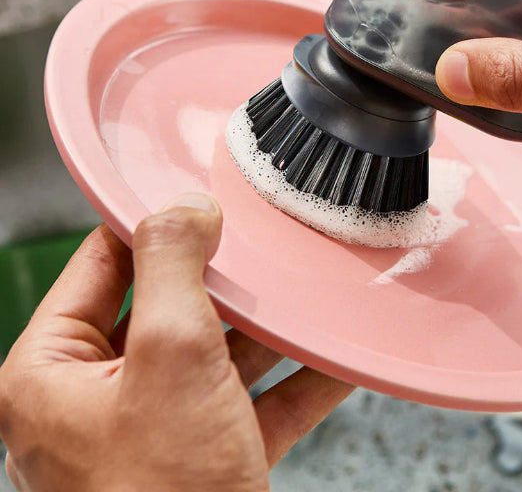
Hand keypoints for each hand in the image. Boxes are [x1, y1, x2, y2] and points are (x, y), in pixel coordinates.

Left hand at [0, 194, 351, 491]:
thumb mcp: (171, 356)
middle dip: (222, 281)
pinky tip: (333, 358)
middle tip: (261, 243)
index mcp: (54, 373)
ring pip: (213, 355)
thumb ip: (173, 267)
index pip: (99, 265)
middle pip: (166, 308)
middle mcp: (97, 401)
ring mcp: (154, 433)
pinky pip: (250, 404)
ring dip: (264, 329)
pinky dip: (291, 382)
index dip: (151, 225)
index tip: (200, 195)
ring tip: (304, 293)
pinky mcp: (204, 460)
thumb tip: (184, 209)